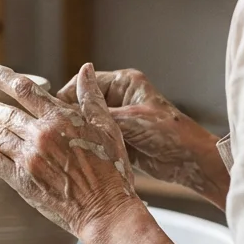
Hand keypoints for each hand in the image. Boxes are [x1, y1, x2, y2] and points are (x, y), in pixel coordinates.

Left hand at [0, 63, 141, 243]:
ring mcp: (29, 159)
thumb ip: (91, 97)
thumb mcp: (107, 127)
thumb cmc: (111, 169)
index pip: (23, 88)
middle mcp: (41, 135)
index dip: (1, 76)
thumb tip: (85, 69)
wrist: (105, 210)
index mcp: (61, 118)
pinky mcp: (21, 181)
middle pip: (5, 112)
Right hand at [58, 68, 227, 204]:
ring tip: (60, 145)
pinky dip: (86, 145)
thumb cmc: (170, 133)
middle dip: (69, 117)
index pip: (84, 84)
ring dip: (77, 133)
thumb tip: (69, 113)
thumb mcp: (131, 121)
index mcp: (123, 83)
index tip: (52, 113)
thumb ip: (100, 116)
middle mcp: (119, 98)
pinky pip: (95, 138)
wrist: (191, 160)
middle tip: (53, 132)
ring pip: (87, 123)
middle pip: (82, 104)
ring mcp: (118, 119)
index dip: (67, 98)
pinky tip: (73, 154)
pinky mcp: (119, 138)